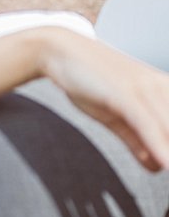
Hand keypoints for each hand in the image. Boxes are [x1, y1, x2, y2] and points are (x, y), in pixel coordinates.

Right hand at [43, 28, 168, 171]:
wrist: (58, 50)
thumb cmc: (87, 79)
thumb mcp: (115, 114)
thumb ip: (137, 140)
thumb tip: (157, 165)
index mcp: (164, 90)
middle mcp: (162, 87)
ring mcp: (145, 89)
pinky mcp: (125, 93)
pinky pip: (148, 125)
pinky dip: (159, 147)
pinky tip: (165, 165)